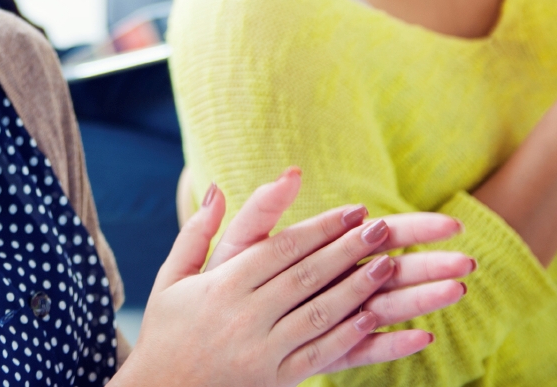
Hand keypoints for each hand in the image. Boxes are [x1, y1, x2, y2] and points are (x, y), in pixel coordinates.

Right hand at [118, 169, 470, 386]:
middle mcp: (244, 317)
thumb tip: (215, 188)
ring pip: (319, 314)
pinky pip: (317, 356)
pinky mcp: (273, 381)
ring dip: (357, 289)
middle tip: (383, 226)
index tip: (354, 210)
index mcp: (222, 286)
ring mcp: (261, 352)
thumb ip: (197, 232)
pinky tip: (374, 319)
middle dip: (348, 249)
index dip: (321, 228)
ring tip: (390, 266)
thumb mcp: (172, 278)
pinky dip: (348, 336)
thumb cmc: (166, 332)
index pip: (281, 249)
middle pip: (306, 277)